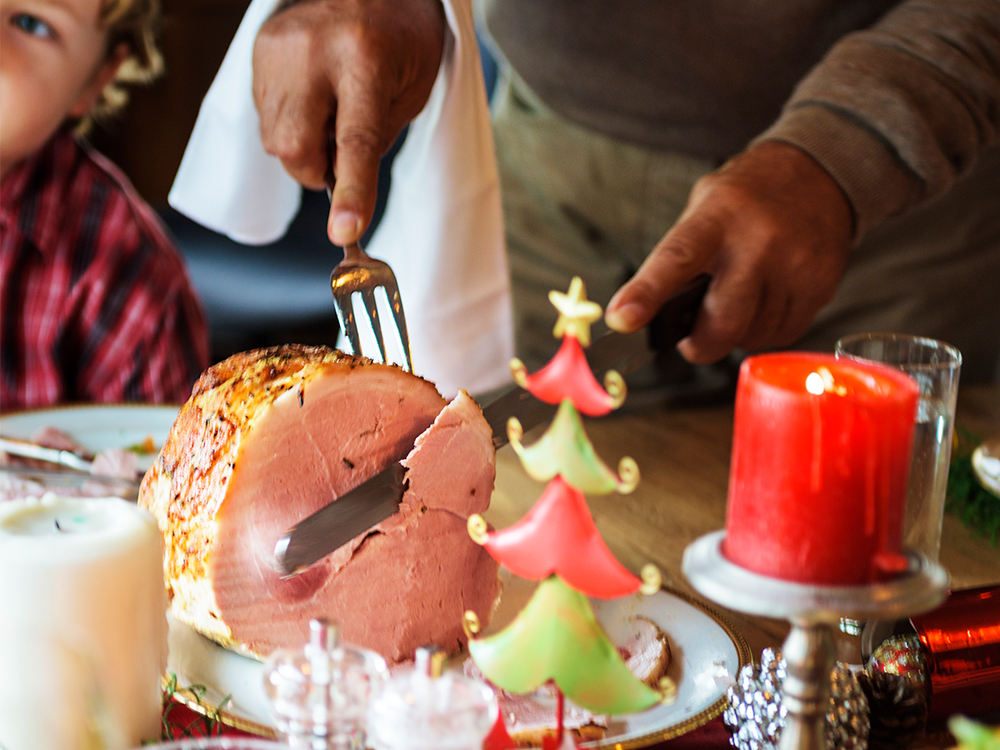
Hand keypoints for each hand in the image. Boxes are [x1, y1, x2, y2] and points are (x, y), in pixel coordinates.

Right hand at [252, 0, 445, 244]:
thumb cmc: (402, 41)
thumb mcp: (410, 94)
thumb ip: (374, 143)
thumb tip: (339, 190)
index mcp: (365, 59)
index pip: (354, 141)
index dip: (350, 191)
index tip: (344, 232)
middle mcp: (314, 50)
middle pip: (294, 147)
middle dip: (314, 170)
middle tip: (339, 155)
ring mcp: (280, 47)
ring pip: (274, 139)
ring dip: (303, 147)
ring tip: (330, 112)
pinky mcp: (260, 47)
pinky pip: (265, 116)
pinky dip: (290, 123)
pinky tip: (312, 97)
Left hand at [604, 141, 853, 363]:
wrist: (819, 173)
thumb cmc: (745, 200)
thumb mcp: (704, 209)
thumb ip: (679, 258)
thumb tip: (650, 316)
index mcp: (716, 218)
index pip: (675, 260)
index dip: (645, 294)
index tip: (621, 320)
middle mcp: (757, 242)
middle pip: (722, 323)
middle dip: (700, 345)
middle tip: (692, 339)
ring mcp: (794, 265)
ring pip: (752, 336)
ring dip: (736, 334)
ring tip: (739, 300)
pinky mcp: (821, 286)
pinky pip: (783, 335)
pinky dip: (766, 330)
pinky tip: (766, 301)